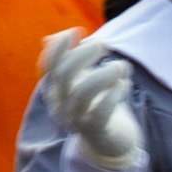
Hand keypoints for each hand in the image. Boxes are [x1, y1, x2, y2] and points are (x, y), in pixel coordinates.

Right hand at [37, 28, 146, 171]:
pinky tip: (124, 85)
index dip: (59, 46)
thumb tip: (52, 38)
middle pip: (64, 75)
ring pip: (83, 93)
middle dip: (83, 54)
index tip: (78, 31)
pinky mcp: (96, 131)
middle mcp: (60, 105)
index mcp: (55, 89)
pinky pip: (101, 112)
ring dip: (104, 74)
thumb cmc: (96, 102)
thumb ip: (70, 58)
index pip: (47, 66)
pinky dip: (114, 94)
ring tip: (122, 66)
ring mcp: (76, 119)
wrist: (108, 141)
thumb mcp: (81, 78)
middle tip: (103, 45)